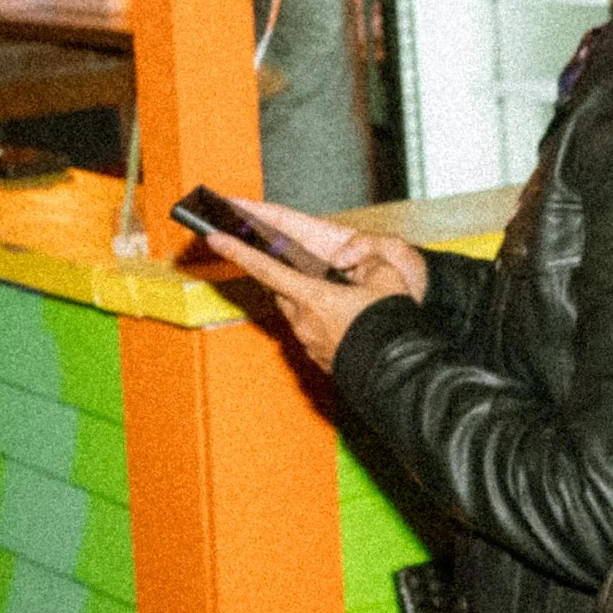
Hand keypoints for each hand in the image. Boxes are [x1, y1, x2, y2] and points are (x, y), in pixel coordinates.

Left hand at [194, 198, 417, 373]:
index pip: (265, 269)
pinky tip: (347, 320)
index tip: (215, 239)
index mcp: (312, 297)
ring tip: (339, 296)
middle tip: (303, 266)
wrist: (397, 372)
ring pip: (299, 312)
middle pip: (283, 291)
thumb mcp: (387, 278)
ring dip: (310, 300)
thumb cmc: (388, 326)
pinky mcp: (320, 358)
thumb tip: (355, 257)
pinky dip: (322, 321)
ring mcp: (310, 343)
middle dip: (287, 276)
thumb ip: (368, 259)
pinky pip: (313, 332)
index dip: (238, 252)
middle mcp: (303, 321)